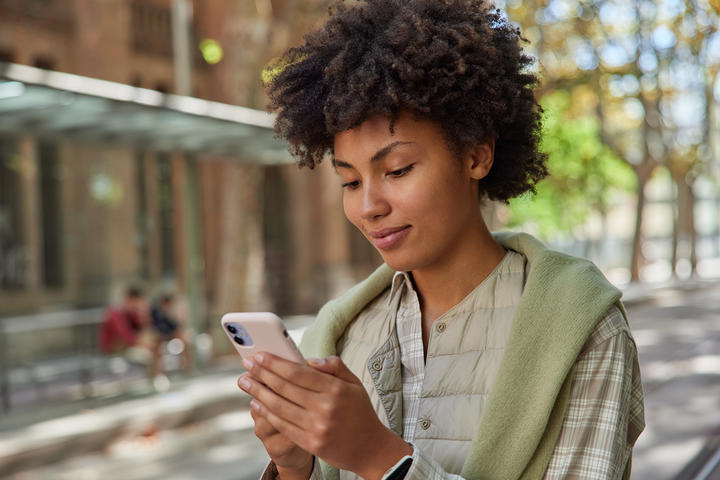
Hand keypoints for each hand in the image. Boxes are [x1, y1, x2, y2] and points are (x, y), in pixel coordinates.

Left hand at [238, 354, 411, 479]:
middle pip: (285, 387)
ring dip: (258, 392)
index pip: (298, 372)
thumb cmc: (360, 412)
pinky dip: (266, 413)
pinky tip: (256, 403)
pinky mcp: (311, 444)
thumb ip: (334, 366)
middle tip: (246, 364)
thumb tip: (308, 360)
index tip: (260, 355)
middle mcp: (325, 408)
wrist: (370, 449)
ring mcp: (317, 427)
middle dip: (262, 373)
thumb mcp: (354, 383)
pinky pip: (283, 426)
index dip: (275, 363)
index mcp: (336, 389)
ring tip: (245, 382)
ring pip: (279, 406)